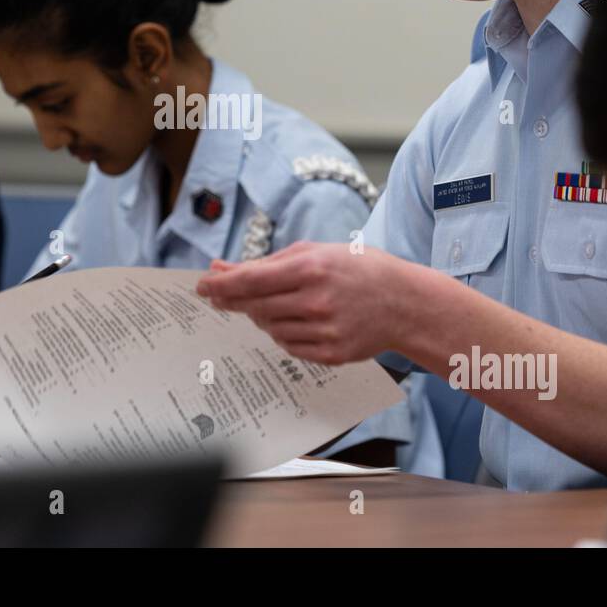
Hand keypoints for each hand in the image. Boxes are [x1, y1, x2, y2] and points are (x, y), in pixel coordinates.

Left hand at [195, 242, 420, 364]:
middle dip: (235, 302)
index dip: (220, 285)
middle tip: (225, 297)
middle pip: (255, 307)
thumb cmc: (357, 270)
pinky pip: (288, 347)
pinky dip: (283, 334)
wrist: (403, 302)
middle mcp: (316, 301)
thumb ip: (267, 262)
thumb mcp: (314, 252)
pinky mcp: (331, 354)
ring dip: (263, 317)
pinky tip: (297, 321)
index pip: (250, 280)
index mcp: (311, 269)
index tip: (202, 287)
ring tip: (281, 304)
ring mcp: (324, 331)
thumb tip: (221, 269)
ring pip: (269, 329)